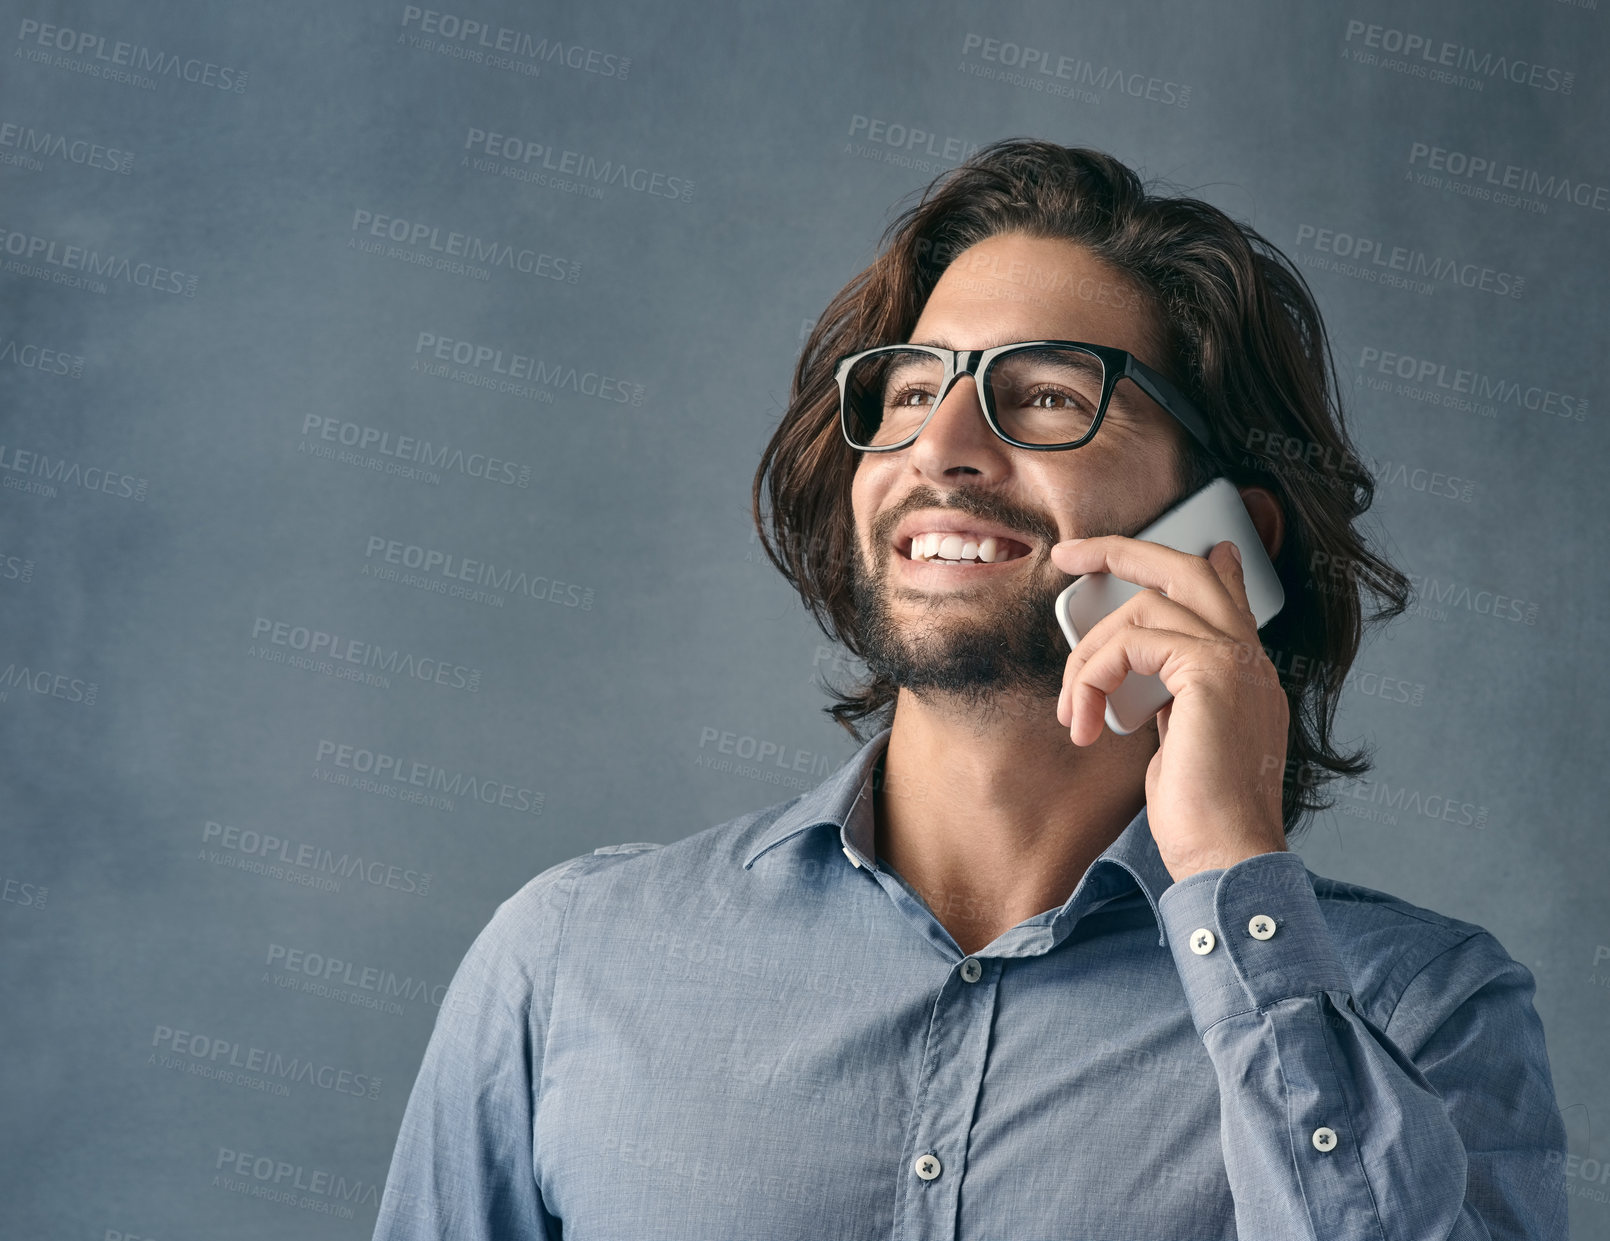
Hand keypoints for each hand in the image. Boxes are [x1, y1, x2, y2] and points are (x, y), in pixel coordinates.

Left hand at [1050, 536, 1288, 881]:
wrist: (1228, 857)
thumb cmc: (1201, 817)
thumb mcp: (1178, 743)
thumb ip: (1167, 699)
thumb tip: (1137, 676)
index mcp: (1245, 674)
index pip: (1224, 593)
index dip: (1187, 560)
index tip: (1138, 551)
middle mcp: (1249, 658)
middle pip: (1186, 568)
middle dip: (1121, 551)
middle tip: (1070, 554)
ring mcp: (1236, 660)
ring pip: (1146, 606)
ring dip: (1088, 655)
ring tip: (1072, 710)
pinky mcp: (1211, 672)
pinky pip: (1133, 643)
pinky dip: (1094, 675)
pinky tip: (1085, 721)